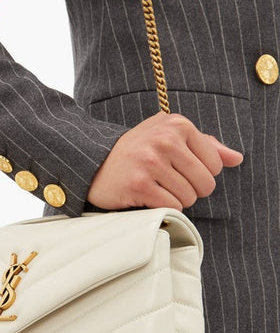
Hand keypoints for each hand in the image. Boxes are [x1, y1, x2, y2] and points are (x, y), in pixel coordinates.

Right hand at [86, 110, 243, 210]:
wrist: (95, 162)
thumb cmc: (138, 151)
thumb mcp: (170, 136)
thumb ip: (206, 145)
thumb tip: (237, 158)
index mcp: (177, 124)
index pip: (214, 165)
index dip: (200, 174)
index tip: (179, 169)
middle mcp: (165, 140)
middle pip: (205, 184)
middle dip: (190, 190)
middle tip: (168, 183)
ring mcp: (151, 162)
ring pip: (189, 198)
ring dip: (176, 200)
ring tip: (157, 188)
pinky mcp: (139, 184)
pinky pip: (172, 207)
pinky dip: (163, 208)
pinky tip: (148, 197)